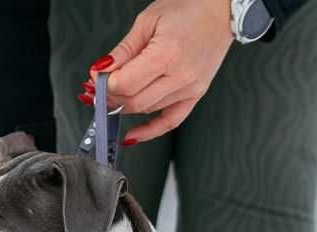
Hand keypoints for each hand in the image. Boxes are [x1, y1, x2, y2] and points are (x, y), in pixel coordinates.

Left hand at [80, 0, 233, 144]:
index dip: (105, 83)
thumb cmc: (188, 10)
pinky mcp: (196, 95)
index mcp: (167, 55)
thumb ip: (124, 50)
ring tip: (114, 94)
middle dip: (111, 96)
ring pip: (148, 110)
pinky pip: (171, 122)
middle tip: (100, 86)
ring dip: (126, 106)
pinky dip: (150, 131)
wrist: (220, 12)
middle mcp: (181, 76)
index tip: (96, 77)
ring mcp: (190, 89)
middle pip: (134, 101)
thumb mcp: (148, 21)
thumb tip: (102, 70)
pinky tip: (132, 135)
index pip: (126, 83)